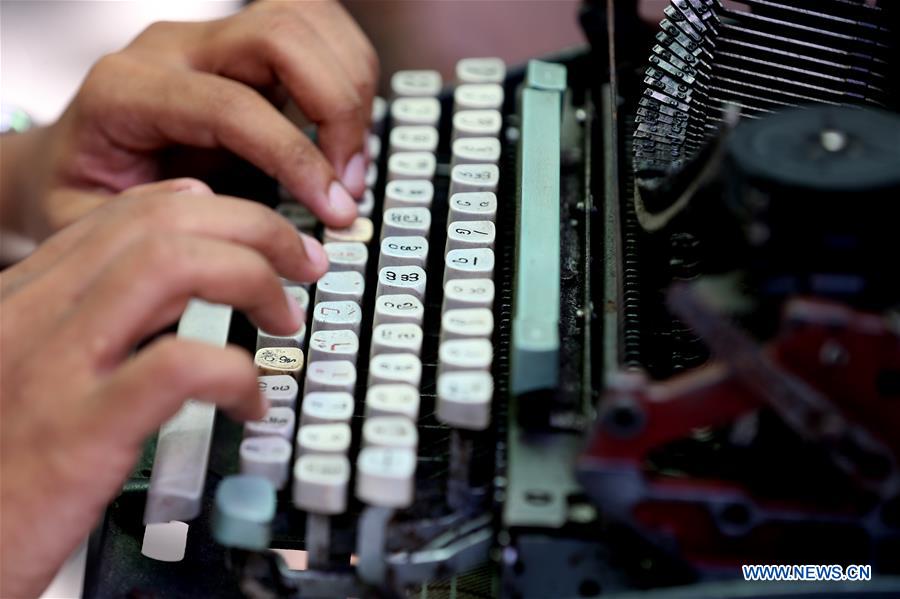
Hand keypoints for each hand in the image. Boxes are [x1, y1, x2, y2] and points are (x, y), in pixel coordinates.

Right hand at [0, 179, 327, 597]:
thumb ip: (81, 319)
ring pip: (172, 266)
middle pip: (161, 223)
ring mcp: (55, 368)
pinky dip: (237, 374)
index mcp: (24, 297)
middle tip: (301, 265)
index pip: (127, 214)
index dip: (210, 209)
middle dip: (254, 228)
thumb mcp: (23, 367)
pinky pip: (180, 366)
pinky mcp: (79, 431)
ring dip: (252, 279)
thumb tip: (163, 282)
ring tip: (284, 319)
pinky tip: (251, 403)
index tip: (254, 229)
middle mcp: (34, 315)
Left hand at [10, 0, 377, 238]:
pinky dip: (349, 72)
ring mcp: (211, 39)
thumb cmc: (82, 195)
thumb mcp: (91, 228)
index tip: (332, 209)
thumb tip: (234, 215)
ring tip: (351, 159)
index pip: (233, 105)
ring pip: (306, 17)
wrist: (71, 163)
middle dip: (336, 109)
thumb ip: (158, 223)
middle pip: (279, 34)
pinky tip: (345, 130)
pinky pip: (315, 30)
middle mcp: (171, 49)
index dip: (296, 157)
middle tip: (348, 182)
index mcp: (126, 90)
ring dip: (351, 85)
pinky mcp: (245, 47)